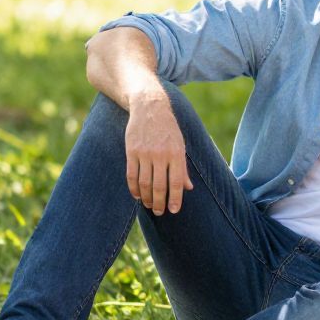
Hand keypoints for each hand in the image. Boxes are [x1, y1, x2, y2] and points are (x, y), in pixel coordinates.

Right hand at [124, 96, 192, 214]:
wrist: (150, 108)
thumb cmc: (168, 129)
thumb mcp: (180, 145)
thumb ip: (183, 168)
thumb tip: (188, 188)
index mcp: (176, 153)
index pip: (176, 182)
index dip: (175, 199)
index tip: (173, 210)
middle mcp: (161, 154)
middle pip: (158, 186)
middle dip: (159, 202)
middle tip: (160, 212)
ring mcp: (144, 153)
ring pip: (144, 183)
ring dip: (146, 198)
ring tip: (149, 205)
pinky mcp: (131, 151)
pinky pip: (131, 175)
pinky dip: (134, 188)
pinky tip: (137, 195)